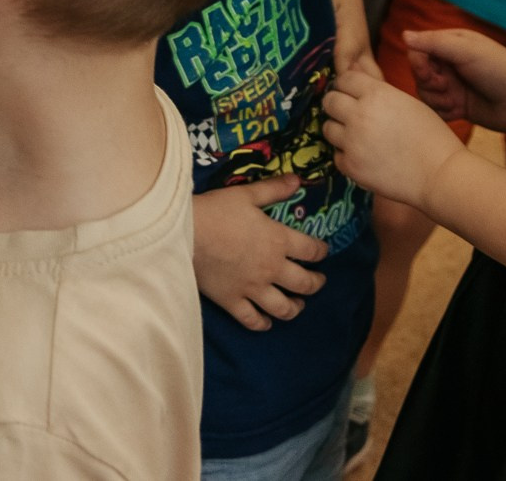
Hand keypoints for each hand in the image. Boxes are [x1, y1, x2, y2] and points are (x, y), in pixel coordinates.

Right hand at [192, 178, 329, 330]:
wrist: (184, 233)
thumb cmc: (216, 210)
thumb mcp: (246, 194)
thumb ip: (273, 189)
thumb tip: (297, 180)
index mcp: (278, 241)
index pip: (311, 250)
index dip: (321, 251)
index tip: (322, 251)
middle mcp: (271, 269)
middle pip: (305, 284)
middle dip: (316, 283)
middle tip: (317, 281)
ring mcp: (252, 289)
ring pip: (283, 307)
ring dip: (295, 308)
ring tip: (298, 304)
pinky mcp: (232, 301)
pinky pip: (252, 320)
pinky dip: (263, 324)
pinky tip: (267, 322)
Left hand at [321, 66, 466, 208]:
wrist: (441, 175)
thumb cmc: (432, 137)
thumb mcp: (408, 102)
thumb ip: (379, 93)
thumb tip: (355, 82)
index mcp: (376, 94)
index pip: (344, 79)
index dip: (348, 86)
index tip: (353, 94)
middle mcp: (359, 115)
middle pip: (329, 101)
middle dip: (338, 105)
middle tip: (350, 115)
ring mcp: (352, 142)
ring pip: (327, 128)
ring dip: (339, 131)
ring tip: (358, 137)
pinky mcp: (351, 166)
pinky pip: (336, 155)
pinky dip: (347, 156)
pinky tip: (364, 157)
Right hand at [403, 28, 505, 134]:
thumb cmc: (499, 69)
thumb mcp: (466, 50)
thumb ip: (434, 43)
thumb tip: (404, 35)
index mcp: (450, 45)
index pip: (418, 51)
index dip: (418, 63)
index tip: (431, 72)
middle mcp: (449, 65)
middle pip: (418, 74)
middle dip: (429, 83)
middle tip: (447, 87)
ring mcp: (453, 87)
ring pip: (425, 94)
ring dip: (437, 99)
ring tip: (456, 100)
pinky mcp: (457, 107)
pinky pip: (436, 111)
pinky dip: (443, 112)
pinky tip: (458, 111)